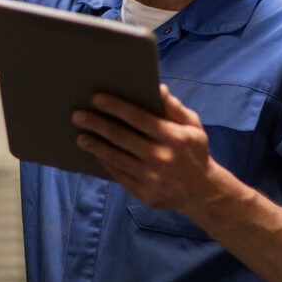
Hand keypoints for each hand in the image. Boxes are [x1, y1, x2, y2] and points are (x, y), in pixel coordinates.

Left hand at [72, 84, 215, 212]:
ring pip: (115, 157)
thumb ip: (174, 107)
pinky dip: (104, 162)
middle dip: (96, 124)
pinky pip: (118, 174)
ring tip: (80, 136)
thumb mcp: (192, 126)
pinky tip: (96, 153)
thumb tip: (158, 88)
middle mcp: (160, 157)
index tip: (96, 98)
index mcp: (173, 137)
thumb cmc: (194, 151)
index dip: (116, 107)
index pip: (138, 118)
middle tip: (78, 115)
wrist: (203, 192)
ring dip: (94, 145)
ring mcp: (151, 178)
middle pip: (121, 137)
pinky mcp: (143, 193)